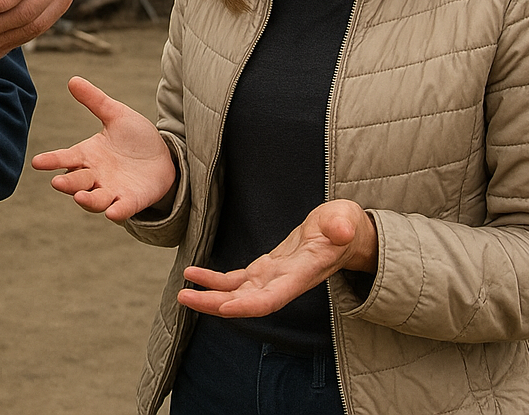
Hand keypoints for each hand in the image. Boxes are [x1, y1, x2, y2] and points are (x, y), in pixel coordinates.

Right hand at [31, 77, 175, 221]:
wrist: (164, 157)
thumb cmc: (134, 137)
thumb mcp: (116, 115)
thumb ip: (95, 100)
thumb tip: (72, 79)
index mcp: (88, 154)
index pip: (65, 158)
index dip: (52, 160)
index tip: (37, 162)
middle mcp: (95, 175)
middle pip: (77, 181)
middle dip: (67, 183)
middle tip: (57, 182)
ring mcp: (112, 190)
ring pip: (95, 199)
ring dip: (87, 200)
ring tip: (80, 198)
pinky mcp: (131, 201)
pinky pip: (122, 208)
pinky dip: (117, 212)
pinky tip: (112, 212)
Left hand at [178, 199, 377, 317]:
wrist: (346, 234)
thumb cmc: (345, 225)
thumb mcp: (345, 220)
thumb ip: (341, 226)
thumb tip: (342, 229)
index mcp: (301, 274)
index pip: (271, 298)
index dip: (247, 305)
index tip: (223, 308)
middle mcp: (284, 282)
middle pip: (246, 301)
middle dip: (215, 304)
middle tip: (184, 297)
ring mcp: (273, 278)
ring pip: (237, 293)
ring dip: (209, 295)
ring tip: (182, 291)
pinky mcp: (266, 269)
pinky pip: (236, 280)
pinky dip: (214, 280)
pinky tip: (194, 274)